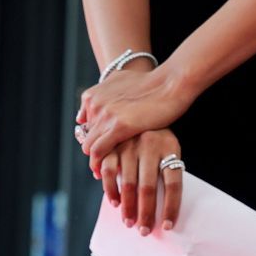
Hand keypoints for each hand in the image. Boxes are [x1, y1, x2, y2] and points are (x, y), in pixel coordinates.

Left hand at [75, 65, 189, 174]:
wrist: (169, 82)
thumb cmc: (151, 82)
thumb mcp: (120, 80)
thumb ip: (105, 92)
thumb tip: (95, 107)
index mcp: (94, 95)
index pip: (85, 126)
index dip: (93, 139)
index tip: (99, 151)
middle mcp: (96, 104)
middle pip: (86, 137)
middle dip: (93, 152)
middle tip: (99, 167)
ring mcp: (106, 115)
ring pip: (89, 146)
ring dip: (94, 162)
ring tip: (101, 174)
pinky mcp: (119, 127)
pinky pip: (98, 150)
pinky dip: (99, 164)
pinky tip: (103, 173)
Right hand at [95, 128, 183, 234]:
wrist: (143, 102)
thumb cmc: (159, 133)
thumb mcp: (169, 144)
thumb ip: (167, 167)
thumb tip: (166, 204)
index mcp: (169, 146)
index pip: (174, 183)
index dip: (171, 207)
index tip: (168, 226)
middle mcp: (150, 144)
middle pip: (149, 187)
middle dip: (145, 212)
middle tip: (144, 231)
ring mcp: (129, 143)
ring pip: (128, 182)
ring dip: (127, 206)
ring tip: (129, 222)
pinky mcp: (113, 143)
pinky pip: (109, 170)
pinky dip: (109, 188)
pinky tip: (113, 202)